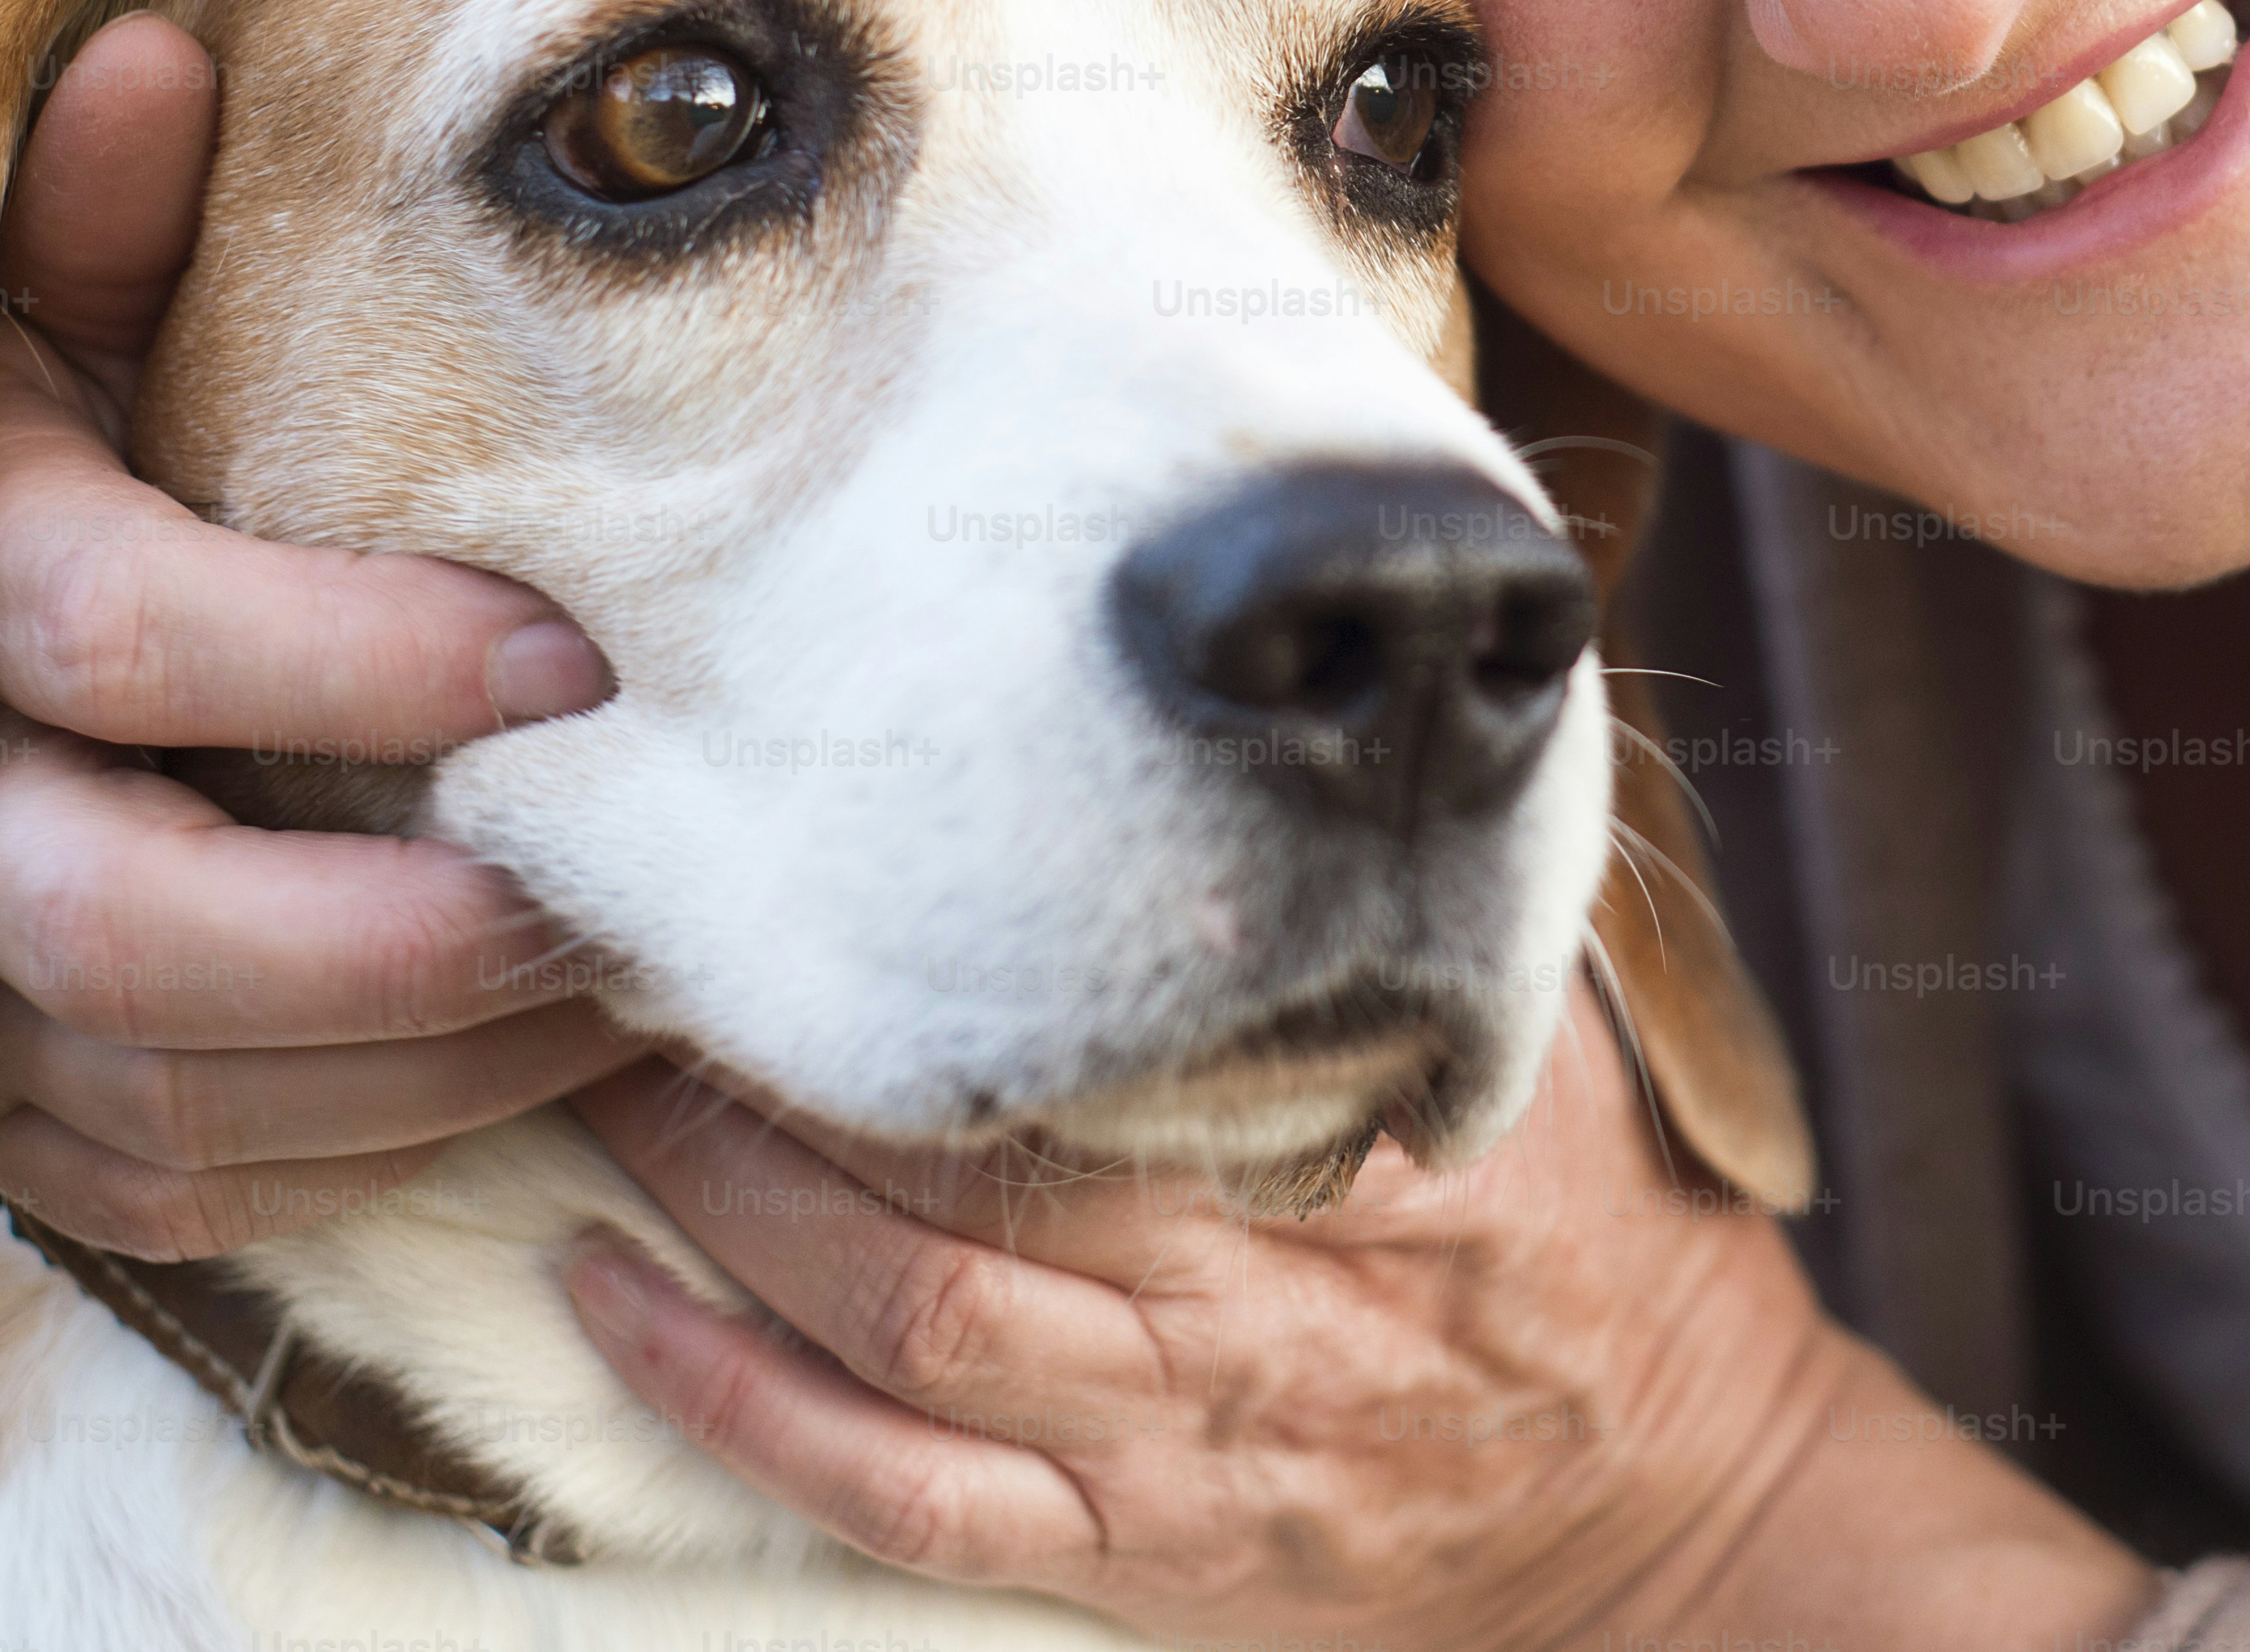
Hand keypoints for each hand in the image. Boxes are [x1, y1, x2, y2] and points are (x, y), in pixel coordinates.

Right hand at [0, 12, 653, 1256]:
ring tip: (639, 965)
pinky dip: (380, 1142)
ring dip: (429, 1051)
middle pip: (116, 925)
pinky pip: (199, 1185)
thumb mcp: (68, 304)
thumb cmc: (75, 437)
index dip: (353, 650)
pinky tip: (547, 1054)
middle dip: (392, 921)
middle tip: (613, 876)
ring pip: (180, 1092)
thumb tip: (154, 58)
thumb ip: (114, 214)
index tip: (577, 649)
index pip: (117, 634)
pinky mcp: (25, 1126)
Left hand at [564, 988, 2158, 1649]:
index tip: (814, 830)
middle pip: (957, 1192)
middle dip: (774, 1071)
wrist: (1665, 1502)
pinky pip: (886, 1500)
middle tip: (635, 931)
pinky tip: (609, 1300)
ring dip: (717, 1213)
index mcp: (1359, 1159)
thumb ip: (1417, 906)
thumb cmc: (1597, 1225)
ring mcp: (1170, 1452)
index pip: (1111, 1045)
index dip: (940, 961)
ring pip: (897, 1335)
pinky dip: (726, 1409)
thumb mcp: (1544, 1037)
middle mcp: (1243, 1314)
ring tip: (584, 1075)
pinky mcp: (1120, 1553)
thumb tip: (1325, 697)